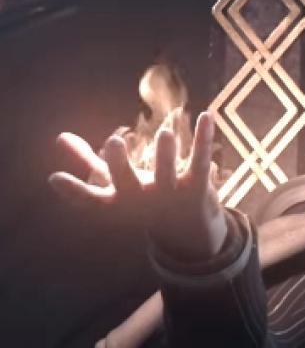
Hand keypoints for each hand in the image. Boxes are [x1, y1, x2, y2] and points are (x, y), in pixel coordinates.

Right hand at [48, 112, 227, 260]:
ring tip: (165, 134)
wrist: (187, 231)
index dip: (73, 191)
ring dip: (165, 155)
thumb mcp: (115, 185)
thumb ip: (88, 162)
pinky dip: (203, 139)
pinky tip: (206, 116)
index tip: (55, 177)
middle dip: (119, 165)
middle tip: (112, 142)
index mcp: (119, 200)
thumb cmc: (143, 202)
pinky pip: (200, 162)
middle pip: (128, 184)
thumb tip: (59, 137)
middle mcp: (142, 199)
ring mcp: (170, 194)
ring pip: (167, 174)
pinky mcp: (197, 186)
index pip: (93, 199)